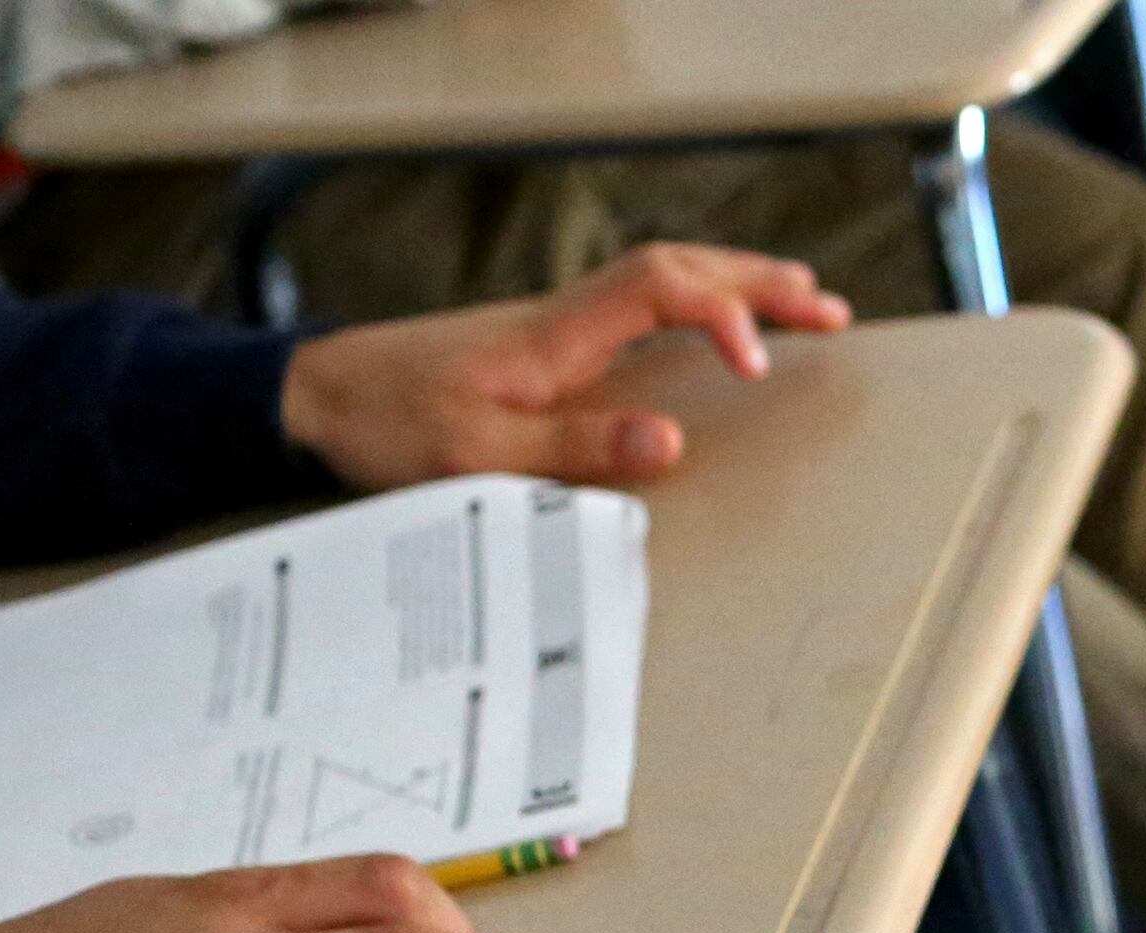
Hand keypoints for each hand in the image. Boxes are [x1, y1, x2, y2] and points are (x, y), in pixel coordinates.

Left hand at [281, 243, 852, 491]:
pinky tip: (713, 325)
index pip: (663, 290)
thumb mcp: (477, 452)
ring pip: (662, 278)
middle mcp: (563, 317)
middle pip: (678, 268)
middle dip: (760, 284)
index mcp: (555, 334)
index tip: (760, 366)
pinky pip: (642, 304)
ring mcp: (556, 325)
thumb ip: (576, 448)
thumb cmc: (387, 424)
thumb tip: (672, 440)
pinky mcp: (546, 343)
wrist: (313, 395)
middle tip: (832, 309)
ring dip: (735, 284)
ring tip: (801, 299)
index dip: (725, 314)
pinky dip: (697, 303)